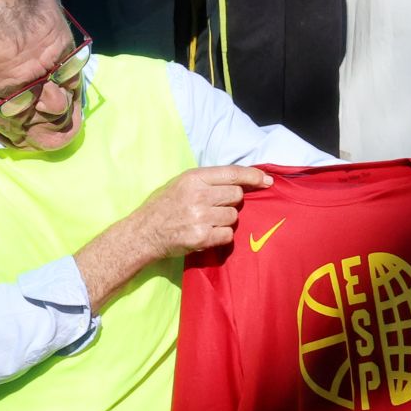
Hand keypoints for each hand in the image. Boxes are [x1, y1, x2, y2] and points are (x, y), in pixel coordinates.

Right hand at [132, 165, 273, 258]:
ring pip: (233, 216)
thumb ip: (208, 181)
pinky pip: (227, 235)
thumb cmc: (163, 206)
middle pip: (236, 195)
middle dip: (231, 202)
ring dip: (224, 220)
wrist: (143, 233)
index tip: (267, 181)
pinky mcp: (201, 237)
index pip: (232, 173)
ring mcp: (200, 217)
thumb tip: (241, 181)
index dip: (253, 176)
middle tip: (214, 207)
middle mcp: (198, 195)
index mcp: (193, 178)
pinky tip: (206, 234)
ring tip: (206, 222)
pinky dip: (221, 236)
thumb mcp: (181, 183)